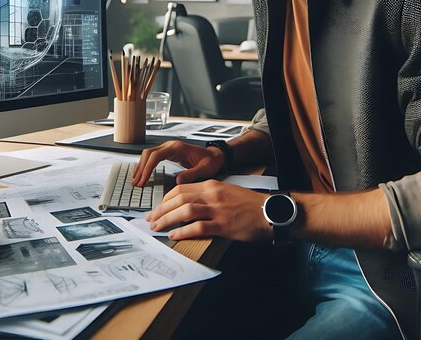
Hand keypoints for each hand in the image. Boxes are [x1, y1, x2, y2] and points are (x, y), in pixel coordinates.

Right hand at [132, 140, 225, 186]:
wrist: (215, 155)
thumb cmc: (211, 161)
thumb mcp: (204, 169)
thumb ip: (192, 174)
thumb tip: (178, 181)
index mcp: (177, 148)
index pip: (156, 155)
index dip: (147, 168)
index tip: (142, 180)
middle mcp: (171, 145)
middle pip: (149, 153)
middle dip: (141, 168)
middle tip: (136, 183)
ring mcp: (169, 148)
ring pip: (149, 154)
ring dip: (141, 166)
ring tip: (136, 181)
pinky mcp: (169, 153)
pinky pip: (153, 157)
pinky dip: (146, 165)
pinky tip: (143, 174)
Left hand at [146, 180, 271, 241]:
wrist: (270, 211)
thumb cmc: (249, 205)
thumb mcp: (226, 193)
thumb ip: (208, 196)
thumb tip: (188, 206)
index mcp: (211, 185)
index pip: (180, 189)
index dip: (165, 200)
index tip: (157, 209)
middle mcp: (212, 194)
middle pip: (178, 198)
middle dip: (161, 210)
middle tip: (151, 220)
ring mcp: (217, 209)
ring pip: (185, 210)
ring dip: (167, 220)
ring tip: (157, 228)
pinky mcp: (224, 224)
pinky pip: (198, 227)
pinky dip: (183, 231)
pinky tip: (174, 235)